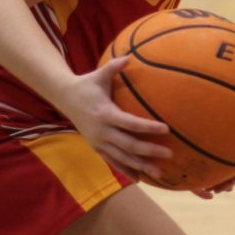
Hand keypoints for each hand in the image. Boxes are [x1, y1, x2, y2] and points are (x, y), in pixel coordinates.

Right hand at [58, 56, 172, 180]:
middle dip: (149, 151)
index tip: (166, 128)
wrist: (64, 98)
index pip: (130, 123)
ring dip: (141, 166)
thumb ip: (114, 67)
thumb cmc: (86, 84)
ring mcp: (98, 142)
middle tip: (170, 153)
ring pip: (122, 158)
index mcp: (105, 114)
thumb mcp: (99, 75)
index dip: (148, 127)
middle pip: (129, 145)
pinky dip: (127, 170)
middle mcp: (102, 132)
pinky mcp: (96, 148)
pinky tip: (140, 178)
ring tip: (160, 173)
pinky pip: (113, 162)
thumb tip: (129, 56)